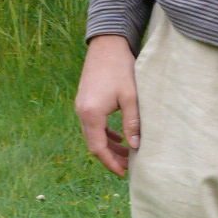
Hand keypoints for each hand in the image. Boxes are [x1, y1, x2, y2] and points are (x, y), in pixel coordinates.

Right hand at [74, 34, 139, 175]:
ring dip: (108, 146)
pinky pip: (93, 124)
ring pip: (93, 134)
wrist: (107, 43)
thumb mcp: (130, 97)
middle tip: (129, 167)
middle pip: (94, 143)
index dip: (110, 163)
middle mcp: (81, 111)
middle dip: (111, 157)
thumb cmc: (121, 68)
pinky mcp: (86, 99)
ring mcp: (81, 105)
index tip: (124, 173)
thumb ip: (132, 123)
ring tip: (127, 154)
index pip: (97, 148)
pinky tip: (118, 137)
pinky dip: (104, 133)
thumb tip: (135, 146)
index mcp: (91, 113)